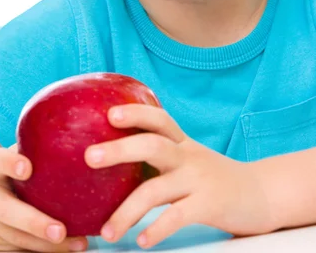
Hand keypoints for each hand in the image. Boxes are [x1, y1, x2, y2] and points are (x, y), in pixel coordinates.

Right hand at [0, 144, 87, 251]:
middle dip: (33, 222)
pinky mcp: (2, 243)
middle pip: (6, 212)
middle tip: (58, 228)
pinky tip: (77, 244)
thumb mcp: (8, 157)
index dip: (9, 163)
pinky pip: (27, 248)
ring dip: (50, 244)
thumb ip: (33, 144)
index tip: (26, 166)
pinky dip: (53, 250)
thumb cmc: (0, 173)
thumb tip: (77, 118)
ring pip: (20, 239)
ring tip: (78, 242)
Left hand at [84, 105, 275, 247]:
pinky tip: (141, 241)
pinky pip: (177, 216)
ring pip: (156, 189)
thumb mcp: (188, 158)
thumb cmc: (213, 177)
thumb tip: (113, 157)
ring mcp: (199, 179)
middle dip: (119, 149)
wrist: (262, 194)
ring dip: (127, 211)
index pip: (157, 118)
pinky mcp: (210, 205)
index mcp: (181, 143)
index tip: (107, 113)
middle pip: (151, 145)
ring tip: (106, 233)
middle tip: (89, 156)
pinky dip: (157, 229)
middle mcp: (188, 156)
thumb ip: (160, 156)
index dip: (134, 112)